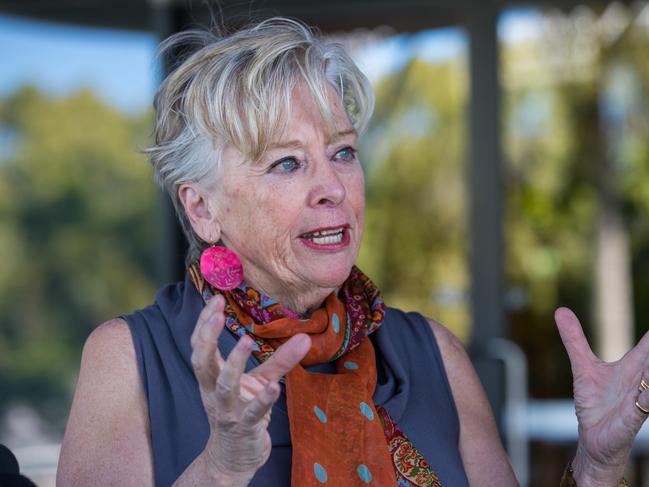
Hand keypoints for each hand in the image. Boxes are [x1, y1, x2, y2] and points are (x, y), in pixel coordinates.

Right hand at [190, 295, 310, 483]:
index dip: (204, 324)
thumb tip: (304, 337)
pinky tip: (275, 388)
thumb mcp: (261, 380)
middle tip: (217, 313)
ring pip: (224, 386)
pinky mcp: (245, 427)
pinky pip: (252, 412)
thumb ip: (280, 359)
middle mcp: (213, 392)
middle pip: (202, 362)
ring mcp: (228, 410)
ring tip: (246, 340)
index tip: (215, 299)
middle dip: (207, 337)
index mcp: (212, 377)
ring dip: (234, 363)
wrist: (234, 455)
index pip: (200, 346)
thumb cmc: (244, 410)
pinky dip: (263, 400)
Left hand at [555, 307, 648, 484]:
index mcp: (632, 367)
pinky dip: (647, 397)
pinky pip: (644, 406)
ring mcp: (639, 400)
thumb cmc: (595, 404)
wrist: (593, 440)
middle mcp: (640, 382)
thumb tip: (560, 310)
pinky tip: (645, 392)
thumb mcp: (583, 367)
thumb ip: (575, 340)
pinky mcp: (632, 418)